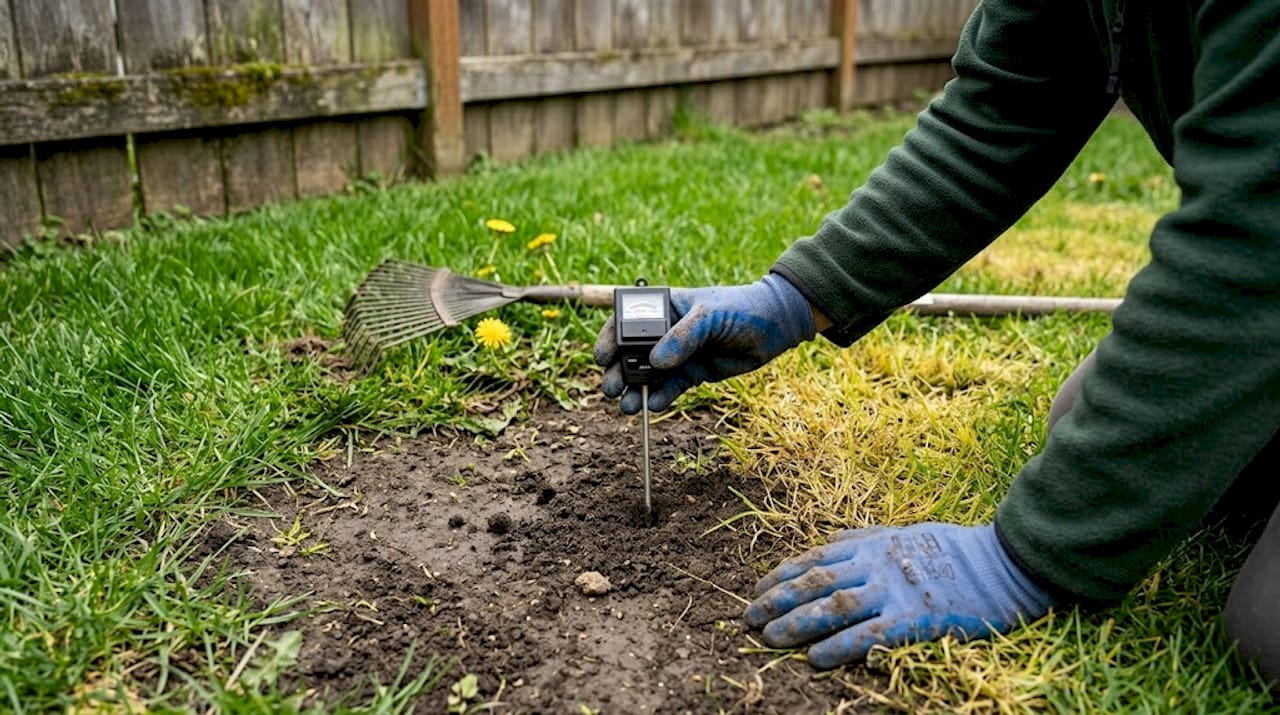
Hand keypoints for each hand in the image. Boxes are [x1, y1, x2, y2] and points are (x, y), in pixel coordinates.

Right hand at [593, 273, 815, 413]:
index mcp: (664, 307)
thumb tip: (655, 362)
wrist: (775, 325)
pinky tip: (654, 405)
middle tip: (610, 389)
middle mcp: (666, 331)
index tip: (604, 357)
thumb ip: (683, 337)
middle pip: (631, 352)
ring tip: (626, 406)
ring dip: (635, 390)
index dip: (610, 339)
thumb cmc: (741, 307)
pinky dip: (661, 397)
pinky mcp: (693, 372)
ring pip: (649, 374)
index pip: (626, 321)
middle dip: (618, 371)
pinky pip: (671, 387)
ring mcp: (679, 353)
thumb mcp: (710, 315)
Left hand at [744, 523, 1053, 667]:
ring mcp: (895, 590)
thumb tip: (829, 542)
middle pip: (815, 582)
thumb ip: (864, 539)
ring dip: (799, 623)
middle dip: (778, 600)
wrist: (1003, 562)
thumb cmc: (952, 549)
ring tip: (771, 638)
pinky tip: (816, 659)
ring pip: (835, 606)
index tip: (757, 589)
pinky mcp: (917, 617)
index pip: (814, 558)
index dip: (781, 575)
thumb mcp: (902, 533)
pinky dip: (840, 646)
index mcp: (871, 546)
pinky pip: (871, 633)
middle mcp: (876, 565)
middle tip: (749, 618)